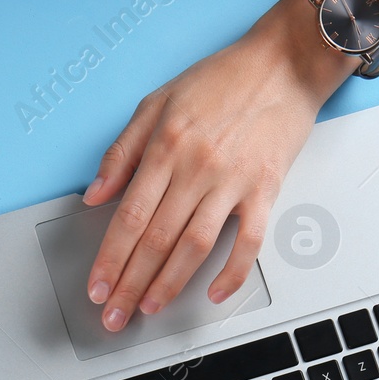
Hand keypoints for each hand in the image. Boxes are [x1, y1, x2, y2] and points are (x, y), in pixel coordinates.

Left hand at [83, 0, 351, 331]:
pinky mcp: (266, 190)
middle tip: (114, 315)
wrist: (284, 64)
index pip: (128, 217)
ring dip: (169, 284)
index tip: (97, 287)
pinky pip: (249, 242)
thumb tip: (94, 194)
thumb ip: (122, 151)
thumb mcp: (156, 103)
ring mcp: (233, 182)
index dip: (109, 258)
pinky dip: (232, 272)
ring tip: (150, 308)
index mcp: (166, 147)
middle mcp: (197, 168)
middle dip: (130, 283)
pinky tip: (215, 293)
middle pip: (155, 240)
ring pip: (194, 247)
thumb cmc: (222, 79)